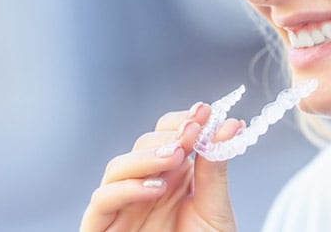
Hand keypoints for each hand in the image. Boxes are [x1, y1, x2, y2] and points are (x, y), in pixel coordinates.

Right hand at [80, 102, 242, 231]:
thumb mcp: (216, 211)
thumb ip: (216, 170)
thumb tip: (228, 124)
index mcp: (171, 179)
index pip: (167, 136)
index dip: (182, 120)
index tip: (205, 111)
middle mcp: (143, 189)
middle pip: (141, 147)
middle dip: (167, 135)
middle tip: (192, 130)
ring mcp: (122, 209)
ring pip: (116, 168)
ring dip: (145, 157)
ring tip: (176, 155)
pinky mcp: (101, 230)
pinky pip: (102, 202)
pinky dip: (124, 189)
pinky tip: (155, 187)